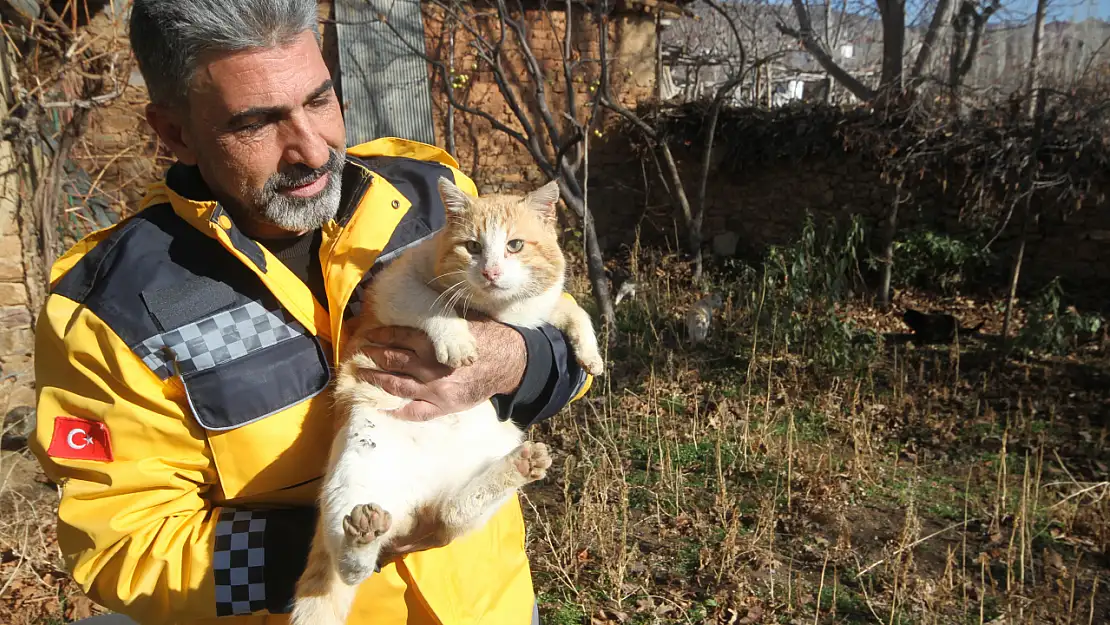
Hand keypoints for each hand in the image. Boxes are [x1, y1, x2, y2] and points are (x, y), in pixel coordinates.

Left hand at [349, 316, 526, 420]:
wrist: (511, 363)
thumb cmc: (489, 338)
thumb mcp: (463, 321)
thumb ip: (440, 320)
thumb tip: (421, 305)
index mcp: (434, 343)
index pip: (397, 337)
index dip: (379, 335)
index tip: (368, 334)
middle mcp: (429, 367)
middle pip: (391, 361)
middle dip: (372, 356)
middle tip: (359, 353)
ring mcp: (434, 389)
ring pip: (396, 385)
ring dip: (375, 380)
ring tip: (361, 376)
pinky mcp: (443, 406)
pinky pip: (414, 412)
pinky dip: (396, 411)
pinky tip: (382, 408)